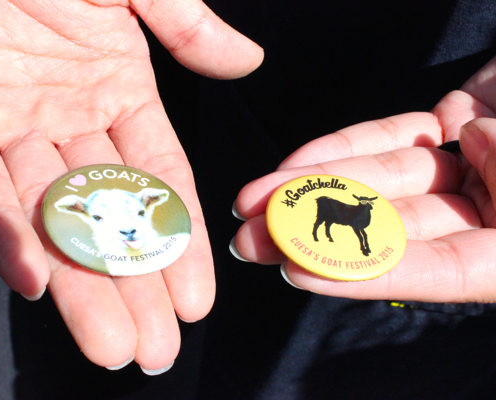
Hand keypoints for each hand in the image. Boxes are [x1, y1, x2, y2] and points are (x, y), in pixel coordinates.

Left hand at [0, 0, 262, 370]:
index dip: (178, 239)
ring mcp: (12, 127)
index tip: (197, 297)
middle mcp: (71, 117)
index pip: (160, 178)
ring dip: (77, 284)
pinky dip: (4, 233)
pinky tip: (34, 283)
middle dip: (134, 285)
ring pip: (52, 218)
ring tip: (109, 345)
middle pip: (110, 216)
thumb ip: (185, 24)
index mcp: (119, 87)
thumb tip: (248, 63)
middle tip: (156, 349)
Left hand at [233, 56, 495, 302]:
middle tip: (250, 240)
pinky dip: (346, 148)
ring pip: (382, 183)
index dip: (373, 272)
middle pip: (395, 230)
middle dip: (317, 233)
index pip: (444, 270)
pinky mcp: (448, 128)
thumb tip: (473, 141)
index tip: (299, 272)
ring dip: (315, 189)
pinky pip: (392, 139)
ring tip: (251, 200)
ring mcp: (470, 169)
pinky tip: (295, 165)